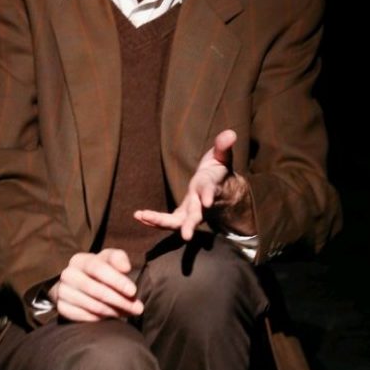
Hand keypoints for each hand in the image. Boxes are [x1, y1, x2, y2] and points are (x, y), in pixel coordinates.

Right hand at [49, 247, 144, 322]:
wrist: (76, 286)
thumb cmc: (99, 271)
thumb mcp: (109, 260)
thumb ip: (118, 258)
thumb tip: (126, 267)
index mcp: (80, 260)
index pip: (97, 268)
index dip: (116, 280)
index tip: (133, 291)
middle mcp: (68, 274)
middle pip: (95, 289)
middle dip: (119, 300)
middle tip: (137, 308)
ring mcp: (62, 292)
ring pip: (92, 305)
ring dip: (113, 311)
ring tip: (127, 312)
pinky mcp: (62, 308)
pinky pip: (85, 317)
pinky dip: (100, 318)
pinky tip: (111, 316)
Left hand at [134, 129, 255, 242]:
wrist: (222, 192)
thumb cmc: (219, 171)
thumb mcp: (222, 157)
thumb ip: (223, 147)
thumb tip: (231, 133)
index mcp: (210, 188)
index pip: (210, 192)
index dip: (208, 196)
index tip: (206, 202)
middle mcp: (201, 204)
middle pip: (196, 216)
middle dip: (190, 225)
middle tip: (186, 236)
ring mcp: (191, 212)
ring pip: (178, 222)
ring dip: (161, 222)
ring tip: (143, 217)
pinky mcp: (182, 215)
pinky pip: (168, 221)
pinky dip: (153, 220)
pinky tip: (138, 216)